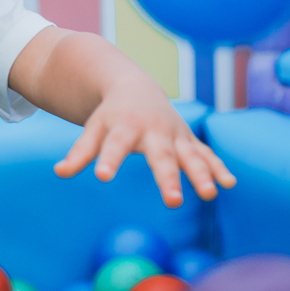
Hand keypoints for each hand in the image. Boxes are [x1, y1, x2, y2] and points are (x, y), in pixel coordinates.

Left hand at [53, 84, 235, 207]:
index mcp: (125, 127)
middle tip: (172, 202)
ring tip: (210, 194)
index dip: (109, 160)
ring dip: (202, 174)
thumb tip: (60, 173)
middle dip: (168, 178)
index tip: (103, 176)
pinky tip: (229, 183)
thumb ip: (80, 152)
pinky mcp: (189, 141)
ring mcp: (175, 136)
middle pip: (161, 157)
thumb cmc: (111, 116)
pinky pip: (206, 154)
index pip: (115, 145)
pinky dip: (218, 167)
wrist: (136, 88)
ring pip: (191, 156)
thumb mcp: (93, 129)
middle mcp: (154, 132)